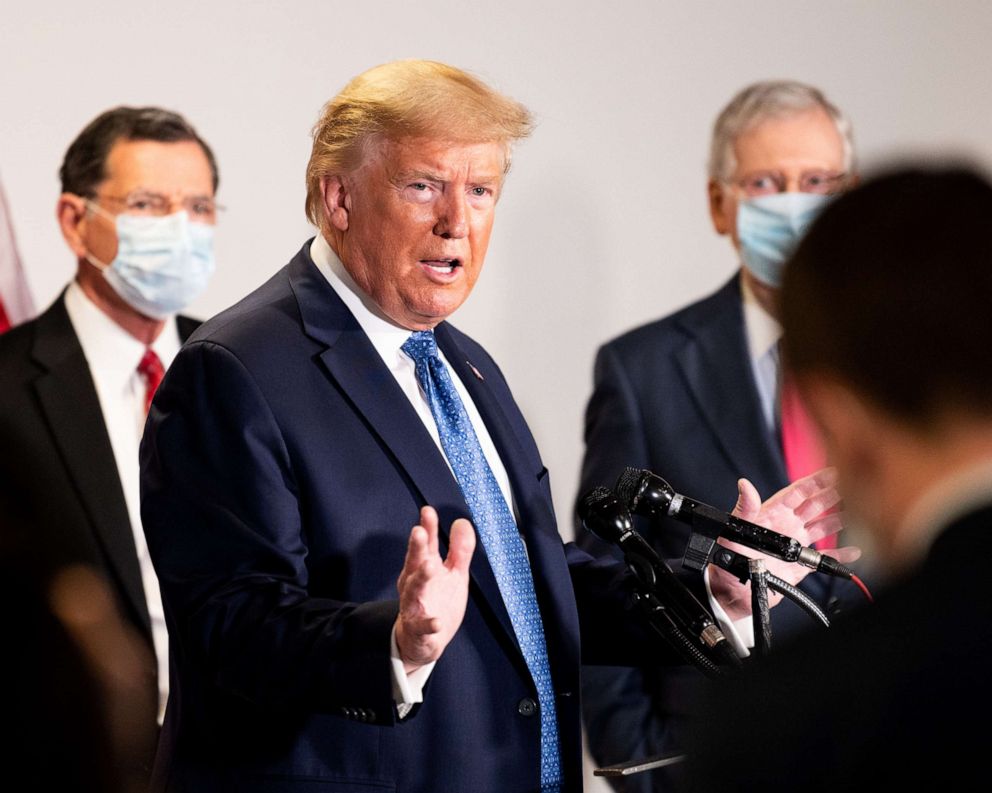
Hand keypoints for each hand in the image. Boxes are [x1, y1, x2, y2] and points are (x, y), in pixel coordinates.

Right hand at [394, 506, 475, 673]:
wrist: (422, 642)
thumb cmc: (437, 602)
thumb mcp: (453, 574)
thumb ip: (459, 550)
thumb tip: (462, 522)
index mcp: (424, 568)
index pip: (425, 545)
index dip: (427, 528)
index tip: (428, 511)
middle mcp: (415, 584)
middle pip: (415, 563)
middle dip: (417, 547)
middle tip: (419, 531)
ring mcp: (414, 606)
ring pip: (413, 591)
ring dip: (420, 578)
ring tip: (429, 567)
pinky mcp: (417, 630)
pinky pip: (421, 627)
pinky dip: (428, 624)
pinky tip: (436, 622)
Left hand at [709, 468, 860, 621]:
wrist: (732, 590)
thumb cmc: (728, 557)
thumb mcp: (735, 529)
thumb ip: (745, 507)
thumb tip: (744, 484)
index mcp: (771, 514)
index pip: (796, 493)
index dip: (814, 482)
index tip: (831, 473)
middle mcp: (785, 526)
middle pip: (814, 506)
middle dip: (831, 495)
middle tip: (851, 485)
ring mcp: (793, 545)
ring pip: (822, 528)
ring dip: (838, 520)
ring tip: (857, 513)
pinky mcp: (799, 565)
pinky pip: (823, 558)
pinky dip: (839, 555)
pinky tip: (853, 551)